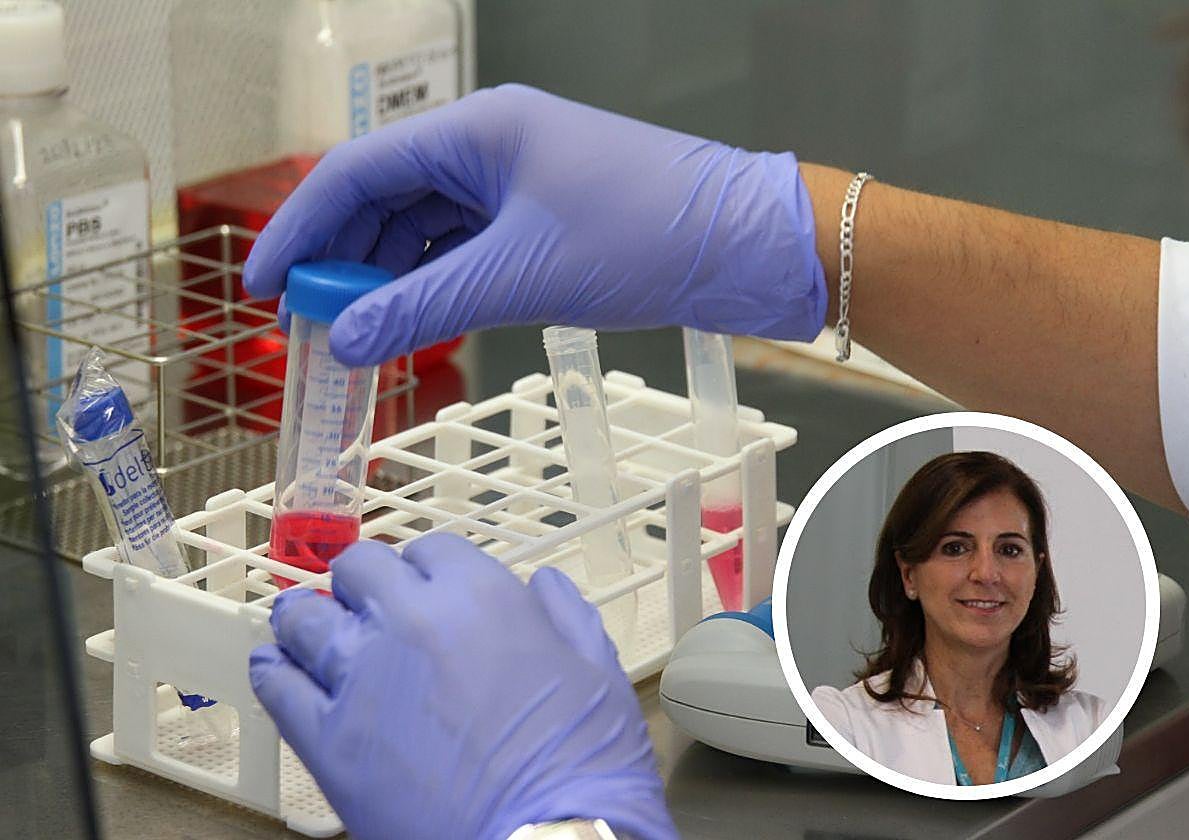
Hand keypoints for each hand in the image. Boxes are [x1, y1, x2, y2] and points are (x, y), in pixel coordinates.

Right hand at [243, 84, 824, 365]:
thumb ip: (425, 307)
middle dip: (343, 260)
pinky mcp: (542, 219)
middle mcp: (490, 146)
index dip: (301, 228)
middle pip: (386, 198)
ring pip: (425, 229)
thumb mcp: (521, 275)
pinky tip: (415, 322)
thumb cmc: (645, 234)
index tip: (263, 284)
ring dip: (388, 279)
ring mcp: (517, 182)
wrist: (744, 244)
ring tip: (356, 335)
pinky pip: (465, 249)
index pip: (358, 170)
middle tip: (307, 324)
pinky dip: (435, 286)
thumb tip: (344, 340)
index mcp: (477, 130)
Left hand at [249, 535, 675, 839]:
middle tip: (371, 603)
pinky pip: (277, 688)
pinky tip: (275, 667)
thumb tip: (545, 589)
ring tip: (306, 622)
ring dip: (308, 616)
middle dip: (366, 582)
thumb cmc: (581, 765)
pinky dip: (273, 671)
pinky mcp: (327, 741)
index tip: (427, 584)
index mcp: (478, 596)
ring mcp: (360, 679)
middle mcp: (410, 622)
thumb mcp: (596, 671)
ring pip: (306, 618)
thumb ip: (566, 616)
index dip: (429, 567)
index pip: (430, 549)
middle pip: (359, 568)